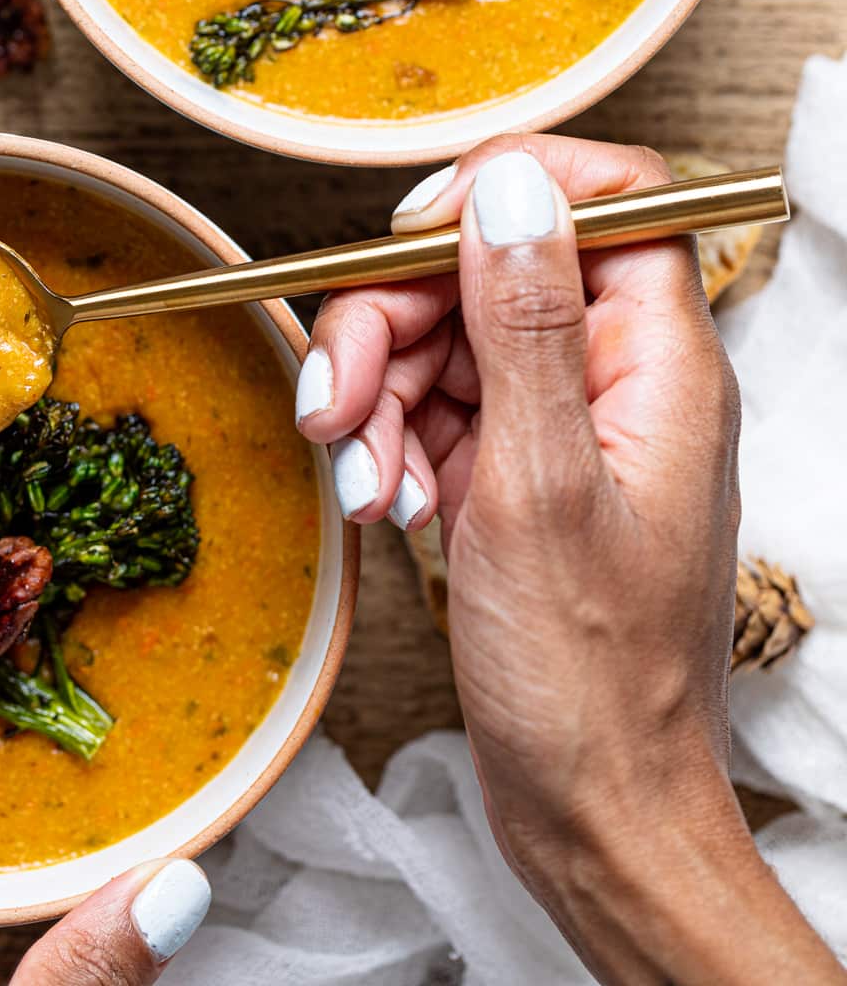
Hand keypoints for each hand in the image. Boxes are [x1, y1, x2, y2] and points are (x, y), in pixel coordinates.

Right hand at [296, 135, 843, 985]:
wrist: (593, 814)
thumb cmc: (590, 682)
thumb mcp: (537, 486)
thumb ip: (524, 322)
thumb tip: (511, 183)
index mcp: (659, 360)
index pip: (605, 198)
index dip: (502, 191)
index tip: (412, 237)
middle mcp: (617, 375)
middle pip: (491, 268)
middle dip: (397, 323)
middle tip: (338, 401)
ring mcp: (564, 423)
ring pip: (449, 337)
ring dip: (380, 397)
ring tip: (363, 481)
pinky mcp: (517, 468)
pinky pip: (437, 408)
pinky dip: (392, 444)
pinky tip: (382, 504)